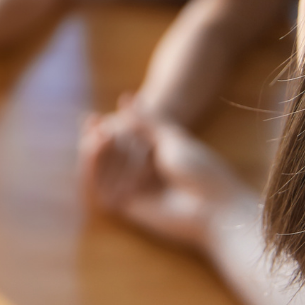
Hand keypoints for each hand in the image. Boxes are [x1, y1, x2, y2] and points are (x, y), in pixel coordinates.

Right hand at [83, 111, 255, 252]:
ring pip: (102, 172)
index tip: (95, 115)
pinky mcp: (127, 207)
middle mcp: (140, 175)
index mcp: (153, 158)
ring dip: (92, 154)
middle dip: (95, 139)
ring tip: (93, 137)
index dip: (105, 128)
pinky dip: (93, 173)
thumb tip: (124, 98)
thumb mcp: (173, 138)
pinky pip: (102, 191)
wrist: (214, 206)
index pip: (121, 141)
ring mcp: (133, 191)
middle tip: (90, 123)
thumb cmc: (201, 170)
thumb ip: (147, 122)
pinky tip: (93, 155)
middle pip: (108, 156)